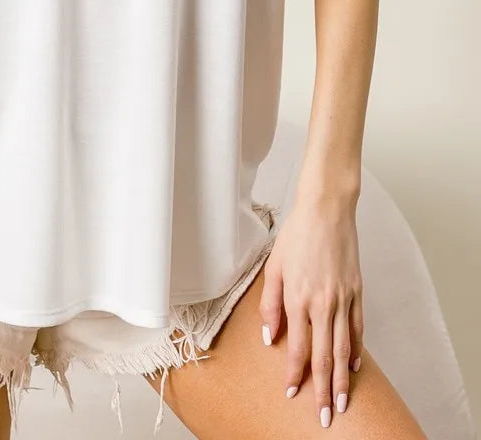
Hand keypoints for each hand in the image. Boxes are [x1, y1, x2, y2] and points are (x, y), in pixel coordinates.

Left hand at [258, 195, 363, 427]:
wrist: (326, 210)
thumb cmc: (296, 236)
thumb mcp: (274, 267)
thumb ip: (270, 304)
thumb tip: (270, 338)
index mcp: (298, 298)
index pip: (298, 347)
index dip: (295, 374)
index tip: (292, 393)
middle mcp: (322, 303)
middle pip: (324, 356)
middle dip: (322, 390)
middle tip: (323, 416)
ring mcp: (343, 299)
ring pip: (343, 348)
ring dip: (342, 380)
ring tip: (341, 403)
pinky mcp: (357, 292)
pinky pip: (357, 328)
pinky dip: (356, 350)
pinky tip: (354, 366)